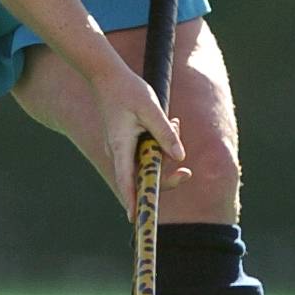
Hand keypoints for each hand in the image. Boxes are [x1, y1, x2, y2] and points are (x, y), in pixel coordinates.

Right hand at [88, 58, 189, 220]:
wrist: (108, 76)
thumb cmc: (128, 91)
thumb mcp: (151, 109)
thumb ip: (165, 133)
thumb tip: (180, 157)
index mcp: (121, 146)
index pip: (126, 181)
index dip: (132, 201)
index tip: (138, 218)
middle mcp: (119, 152)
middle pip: (142, 177)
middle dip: (166, 174)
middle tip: (186, 170)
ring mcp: (121, 149)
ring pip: (147, 162)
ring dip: (165, 152)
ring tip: (175, 123)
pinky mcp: (126, 143)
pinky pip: (145, 152)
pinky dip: (159, 144)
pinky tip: (171, 123)